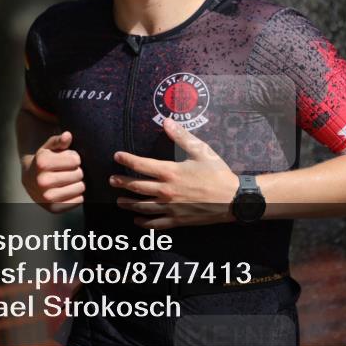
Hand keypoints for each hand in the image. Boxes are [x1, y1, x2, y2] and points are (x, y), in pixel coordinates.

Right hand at [21, 131, 83, 212]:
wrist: (30, 179)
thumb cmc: (44, 160)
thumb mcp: (49, 147)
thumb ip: (59, 140)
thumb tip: (68, 135)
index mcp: (42, 163)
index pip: (76, 160)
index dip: (75, 158)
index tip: (68, 160)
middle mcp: (43, 181)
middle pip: (79, 174)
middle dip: (77, 170)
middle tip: (68, 171)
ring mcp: (48, 197)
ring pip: (80, 188)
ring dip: (78, 183)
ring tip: (69, 180)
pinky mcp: (54, 209)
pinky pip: (78, 201)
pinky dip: (77, 195)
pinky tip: (69, 190)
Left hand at [111, 118, 238, 228]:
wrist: (233, 198)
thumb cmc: (217, 173)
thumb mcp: (201, 151)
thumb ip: (181, 136)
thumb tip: (167, 121)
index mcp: (171, 172)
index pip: (141, 165)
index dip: (127, 160)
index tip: (117, 156)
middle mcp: (166, 191)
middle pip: (137, 187)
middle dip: (122, 182)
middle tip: (112, 180)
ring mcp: (170, 207)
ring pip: (142, 206)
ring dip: (128, 203)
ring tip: (119, 201)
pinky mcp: (177, 220)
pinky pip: (156, 223)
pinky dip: (144, 222)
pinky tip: (137, 220)